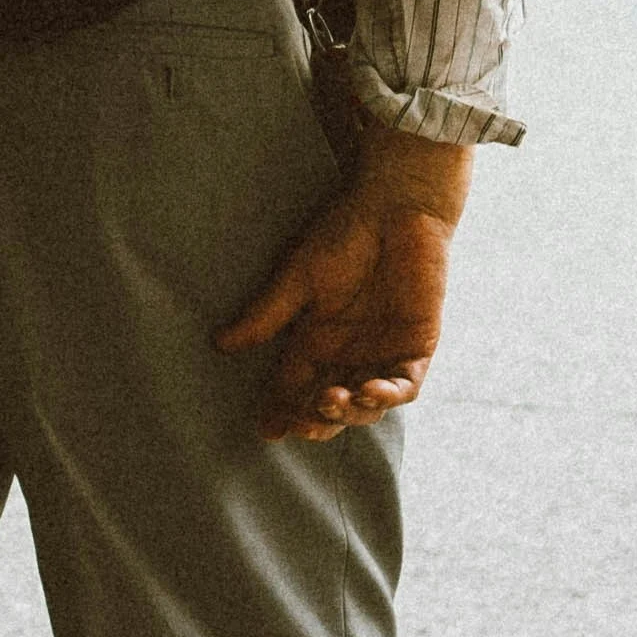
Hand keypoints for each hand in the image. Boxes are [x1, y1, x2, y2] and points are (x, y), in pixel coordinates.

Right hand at [215, 165, 459, 443]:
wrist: (396, 205)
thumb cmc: (343, 233)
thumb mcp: (296, 278)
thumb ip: (266, 315)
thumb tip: (219, 344)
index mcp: (315, 340)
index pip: (293, 387)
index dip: (280, 411)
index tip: (265, 430)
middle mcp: (347, 353)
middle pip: (328, 406)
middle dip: (314, 421)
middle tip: (300, 425)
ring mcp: (383, 353)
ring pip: (364, 404)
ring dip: (348, 413)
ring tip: (329, 402)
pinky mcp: (417, 345)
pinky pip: (405, 385)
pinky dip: (388, 395)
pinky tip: (368, 391)